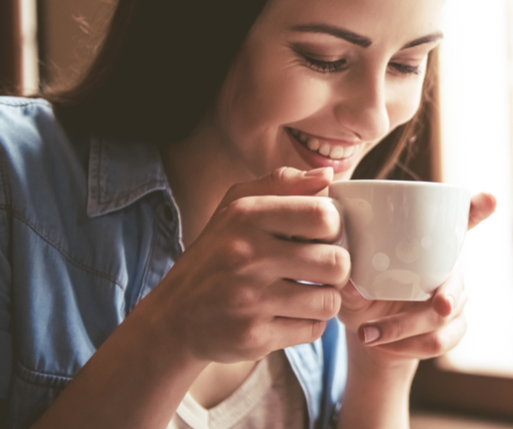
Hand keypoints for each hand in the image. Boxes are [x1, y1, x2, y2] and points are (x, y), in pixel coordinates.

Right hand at [138, 167, 347, 362]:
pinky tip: (291, 314)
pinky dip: (310, 324)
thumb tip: (327, 175)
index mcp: (247, 216)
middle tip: (320, 270)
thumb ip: (283, 183)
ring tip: (308, 293)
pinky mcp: (253, 337)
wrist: (175, 317)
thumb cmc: (217, 255)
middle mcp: (247, 256)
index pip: (324, 216)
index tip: (321, 236)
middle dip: (337, 268)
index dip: (334, 227)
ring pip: (329, 301)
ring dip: (326, 299)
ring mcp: (250, 300)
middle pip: (337, 263)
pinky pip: (313, 330)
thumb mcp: (237, 207)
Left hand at [336, 192, 496, 365]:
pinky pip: (440, 341)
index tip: (490, 198)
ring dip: (404, 328)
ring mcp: (455, 301)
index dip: (478, 208)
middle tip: (439, 304)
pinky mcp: (453, 330)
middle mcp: (449, 268)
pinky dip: (407, 347)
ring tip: (367, 334)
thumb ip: (349, 278)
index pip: (462, 221)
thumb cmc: (363, 293)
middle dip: (450, 294)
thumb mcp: (349, 281)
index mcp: (430, 245)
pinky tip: (381, 345)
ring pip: (444, 317)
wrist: (370, 334)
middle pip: (456, 279)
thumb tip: (348, 277)